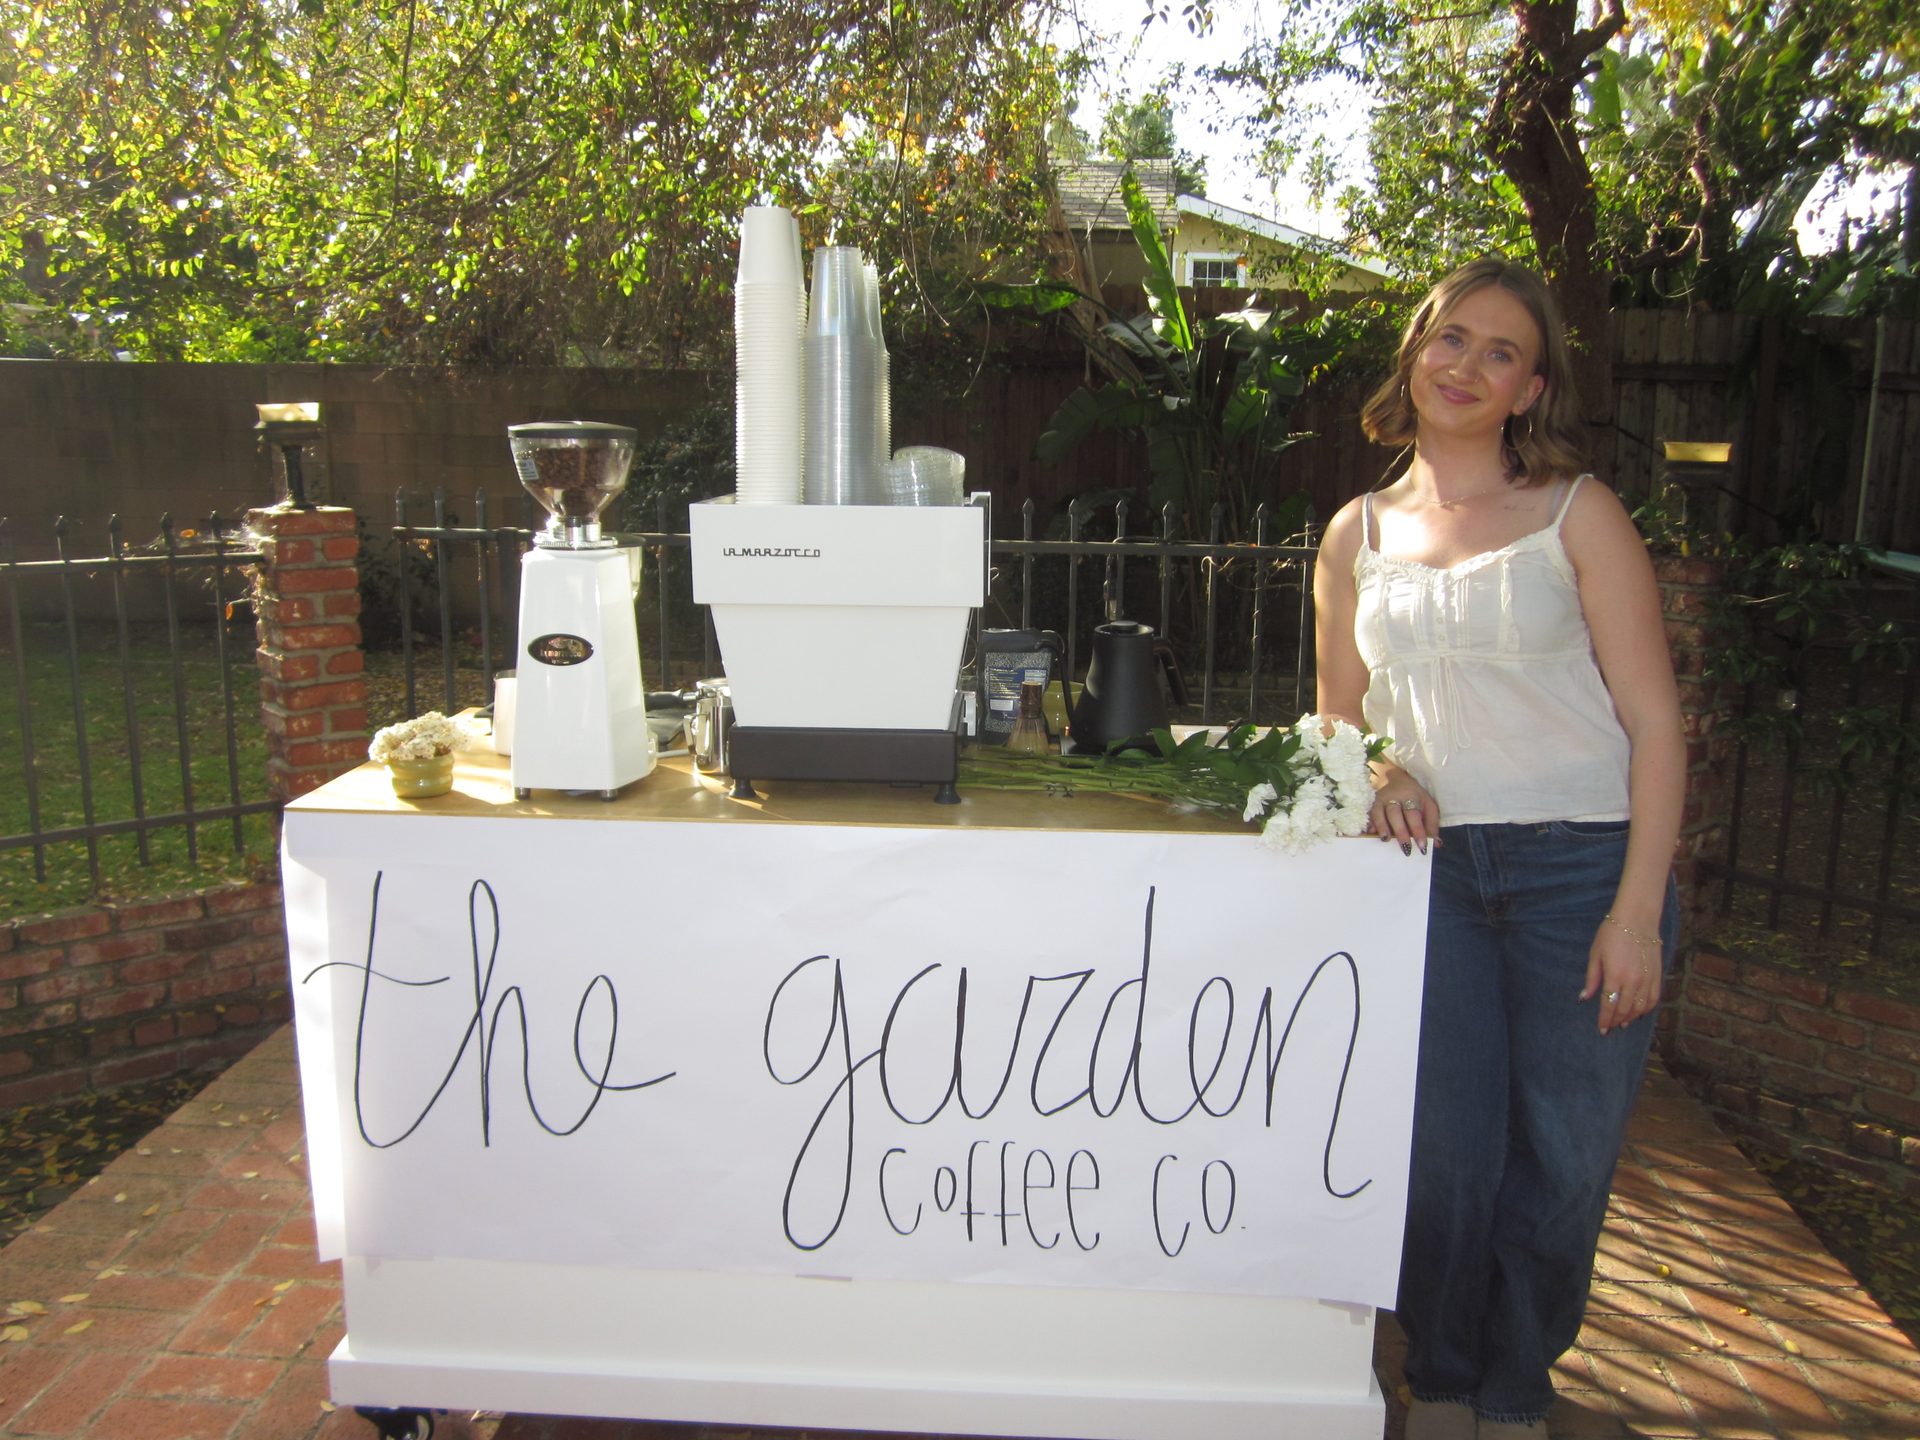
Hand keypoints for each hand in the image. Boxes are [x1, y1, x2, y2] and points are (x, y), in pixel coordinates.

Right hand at [1367, 784, 1436, 854]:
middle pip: (1395, 814)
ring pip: (1378, 813)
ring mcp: (1380, 800)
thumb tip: (1436, 844)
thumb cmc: (1416, 798)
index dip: (1417, 830)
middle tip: (1406, 849)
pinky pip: (1369, 815)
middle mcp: (1393, 797)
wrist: (1399, 780)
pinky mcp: (1371, 804)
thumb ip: (1432, 825)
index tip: (1422, 846)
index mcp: (1411, 796)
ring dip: (1382, 827)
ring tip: (1385, 840)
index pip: (1413, 814)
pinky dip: (1370, 824)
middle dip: (1400, 832)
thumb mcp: (1429, 806)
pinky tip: (1371, 834)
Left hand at [1582, 914, 1662, 1033]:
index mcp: (1615, 976)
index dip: (1604, 1020)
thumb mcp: (1595, 954)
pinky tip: (1640, 1013)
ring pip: (1640, 1007)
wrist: (1637, 918)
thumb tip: (1585, 997)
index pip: (1608, 1005)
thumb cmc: (1612, 933)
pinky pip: (1654, 999)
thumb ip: (1592, 978)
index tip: (1601, 1030)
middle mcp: (1633, 981)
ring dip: (1631, 1018)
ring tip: (1623, 1023)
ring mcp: (1647, 979)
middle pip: (1624, 1009)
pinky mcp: (1658, 975)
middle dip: (1615, 1021)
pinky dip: (1647, 1009)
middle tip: (1610, 1028)